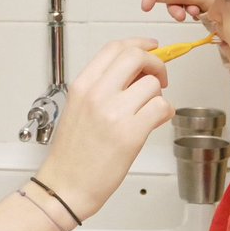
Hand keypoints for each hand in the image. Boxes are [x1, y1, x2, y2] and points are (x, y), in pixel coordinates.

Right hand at [37, 39, 173, 220]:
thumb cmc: (72, 155)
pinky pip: (162, 107)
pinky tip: (154, 122)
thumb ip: (104, 88)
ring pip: (153, 84)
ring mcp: (114, 113)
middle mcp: (97, 94)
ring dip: (158, 96)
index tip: (151, 47)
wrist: (65, 187)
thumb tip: (137, 74)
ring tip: (148, 111)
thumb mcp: (79, 109)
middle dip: (156, 63)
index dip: (139, 43)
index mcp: (82, 86)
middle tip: (159, 77)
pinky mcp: (131, 133)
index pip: (115, 48)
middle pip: (136, 57)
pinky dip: (164, 113)